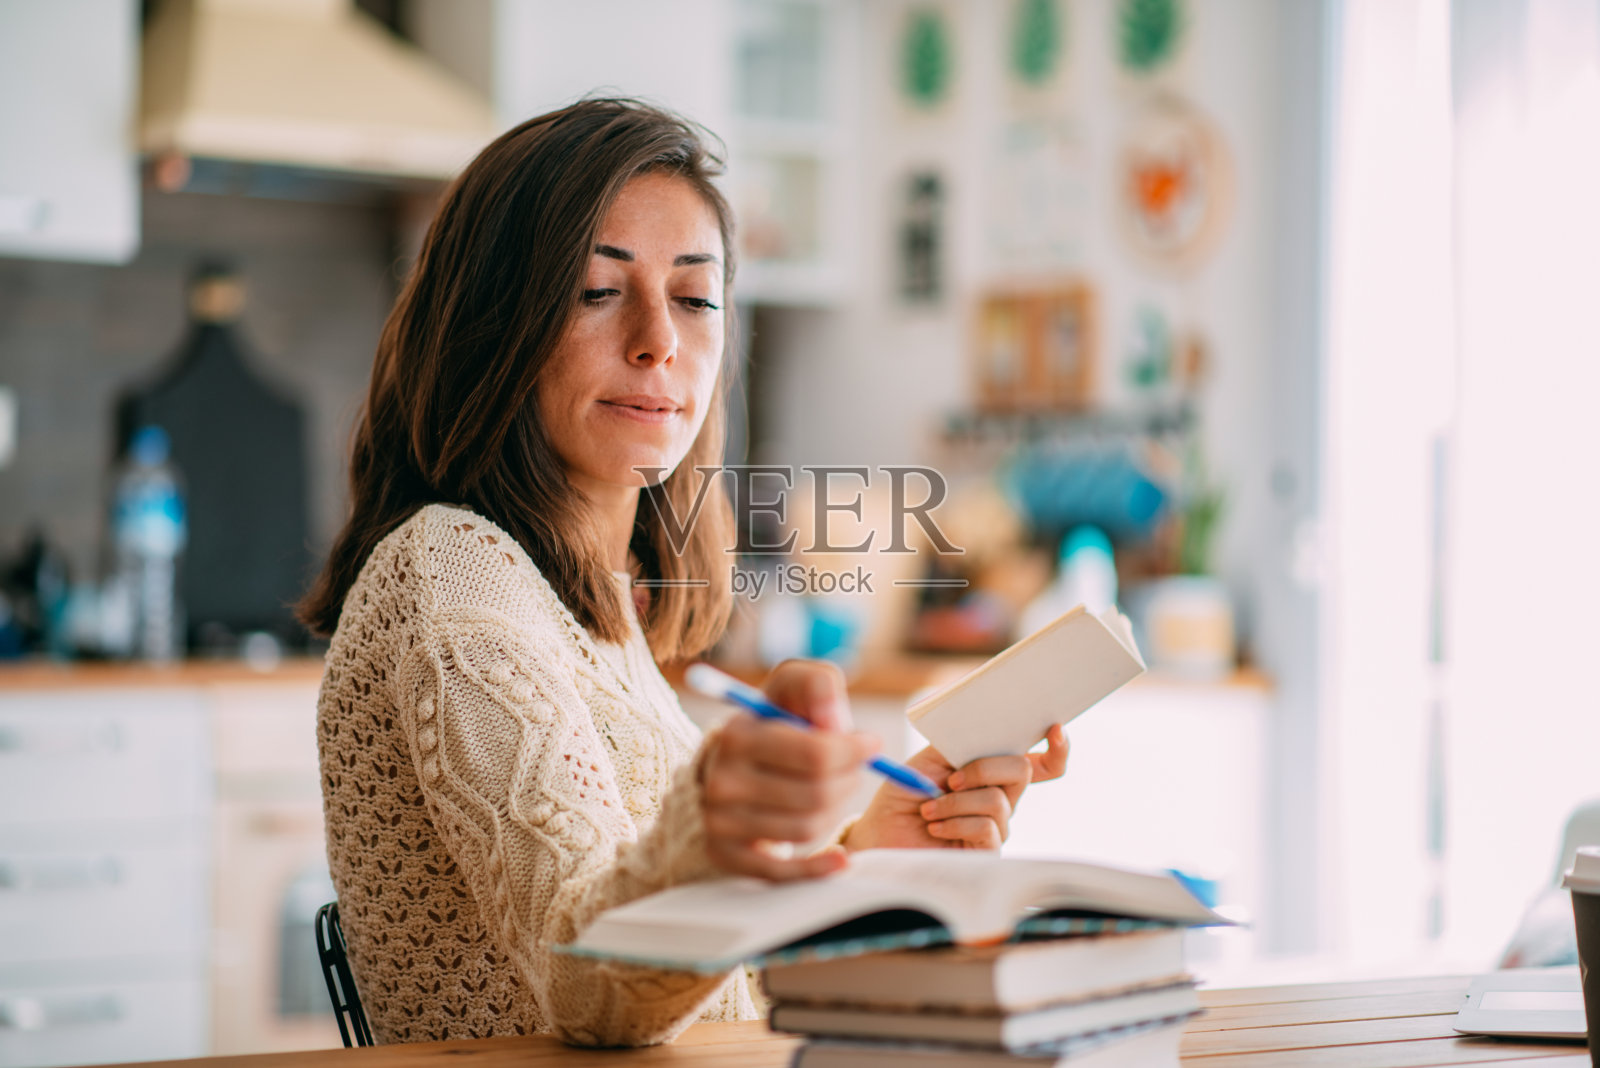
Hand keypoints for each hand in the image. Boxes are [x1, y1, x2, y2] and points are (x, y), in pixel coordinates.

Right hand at [699, 660, 877, 880]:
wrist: (728, 762)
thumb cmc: (774, 721)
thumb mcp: (792, 685)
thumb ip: (818, 684)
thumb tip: (837, 724)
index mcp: (738, 736)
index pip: (816, 754)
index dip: (855, 751)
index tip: (870, 744)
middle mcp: (723, 780)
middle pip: (816, 794)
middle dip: (849, 780)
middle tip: (855, 770)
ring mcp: (721, 821)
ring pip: (807, 828)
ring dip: (836, 810)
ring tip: (834, 791)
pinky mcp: (727, 855)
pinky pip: (783, 873)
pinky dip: (819, 868)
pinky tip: (840, 859)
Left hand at [843, 725, 1068, 851]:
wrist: (882, 835)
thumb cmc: (903, 796)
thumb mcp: (928, 760)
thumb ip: (959, 743)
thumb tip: (988, 728)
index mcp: (991, 772)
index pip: (1040, 763)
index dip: (1056, 749)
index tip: (1056, 729)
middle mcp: (1001, 798)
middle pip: (1022, 771)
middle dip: (984, 768)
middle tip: (951, 779)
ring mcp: (997, 827)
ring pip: (997, 800)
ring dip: (955, 801)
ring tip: (929, 810)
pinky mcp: (987, 853)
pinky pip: (986, 827)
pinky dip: (955, 821)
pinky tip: (934, 826)